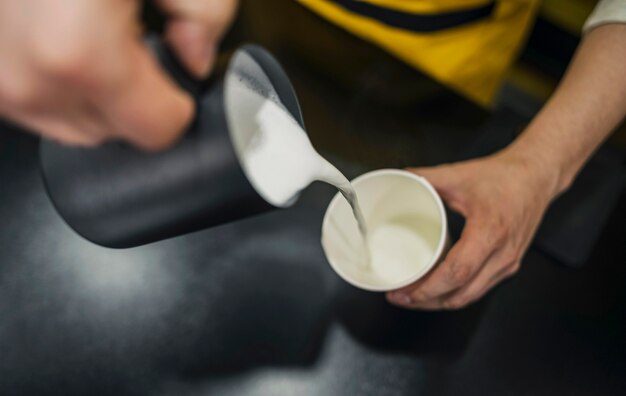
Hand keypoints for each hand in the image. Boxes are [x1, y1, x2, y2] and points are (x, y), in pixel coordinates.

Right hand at [0, 0, 236, 149]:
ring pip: (71, 121)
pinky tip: (61, 26)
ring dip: (94, 89)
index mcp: (79, 52)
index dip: (178, 101)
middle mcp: (25, 77)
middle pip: (113, 132)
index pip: (158, 130)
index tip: (176, 74)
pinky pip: (36, 97)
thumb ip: (205, 12)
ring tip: (90, 23)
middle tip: (128, 33)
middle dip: (134, 95)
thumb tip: (195, 57)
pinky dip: (58, 74)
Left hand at [386, 149, 560, 309]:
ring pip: (470, 296)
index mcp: (490, 232)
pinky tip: (438, 289)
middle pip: (462, 294)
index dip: (429, 288)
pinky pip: (479, 288)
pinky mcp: (509, 264)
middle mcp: (503, 254)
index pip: (457, 273)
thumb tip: (399, 181)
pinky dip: (456, 293)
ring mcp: (508, 262)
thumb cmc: (504, 176)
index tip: (406, 291)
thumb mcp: (459, 175)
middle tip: (400, 296)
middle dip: (427, 301)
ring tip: (413, 296)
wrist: (537, 176)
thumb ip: (424, 178)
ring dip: (440, 301)